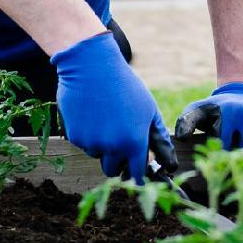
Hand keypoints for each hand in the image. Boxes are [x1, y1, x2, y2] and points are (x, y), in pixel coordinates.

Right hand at [52, 31, 175, 180]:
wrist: (92, 66)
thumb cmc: (125, 85)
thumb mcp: (149, 108)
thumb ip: (158, 136)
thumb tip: (168, 161)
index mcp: (134, 141)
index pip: (136, 173)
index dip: (136, 176)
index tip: (136, 176)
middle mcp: (112, 147)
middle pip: (113, 170)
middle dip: (117, 162)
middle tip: (119, 144)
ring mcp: (92, 142)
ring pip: (98, 155)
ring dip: (102, 145)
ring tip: (106, 118)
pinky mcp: (75, 136)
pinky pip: (84, 143)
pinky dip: (88, 134)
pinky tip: (92, 113)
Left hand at [175, 82, 242, 163]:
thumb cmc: (218, 109)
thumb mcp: (198, 110)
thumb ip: (186, 122)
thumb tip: (182, 138)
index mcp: (231, 114)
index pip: (224, 150)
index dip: (218, 160)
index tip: (215, 161)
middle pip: (241, 157)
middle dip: (233, 165)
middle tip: (228, 167)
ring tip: (241, 164)